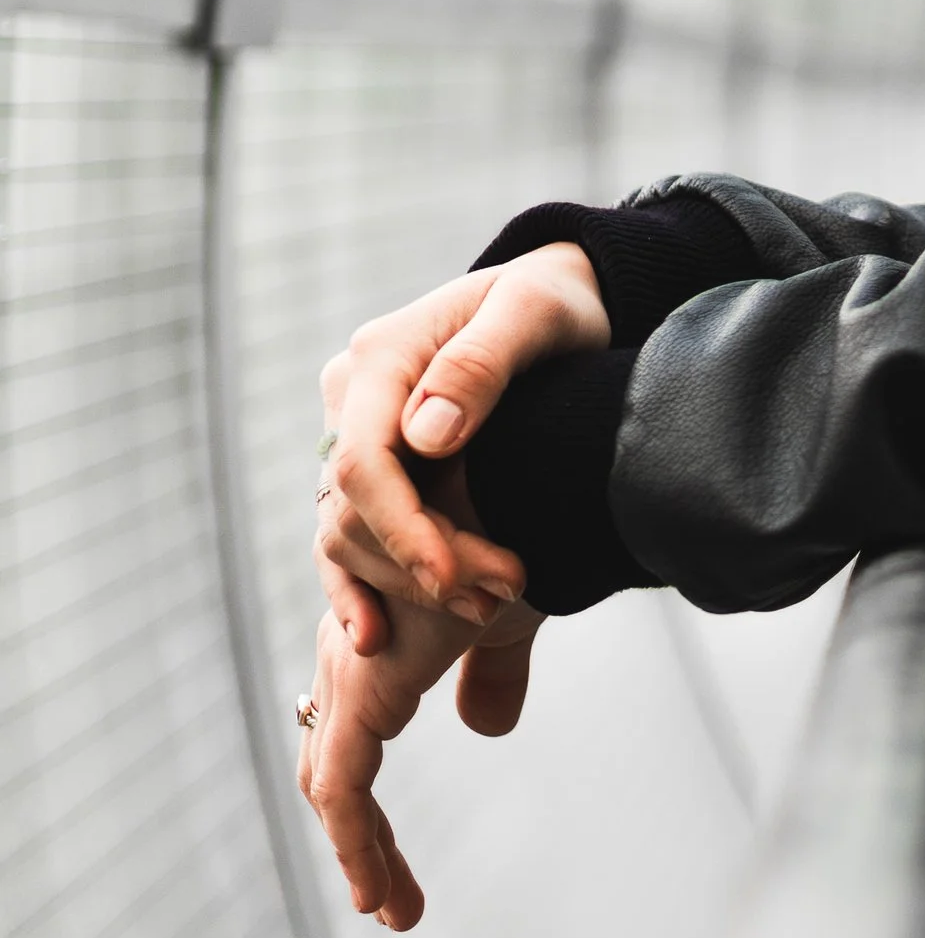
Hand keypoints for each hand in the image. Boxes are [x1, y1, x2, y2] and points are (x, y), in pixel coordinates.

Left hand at [296, 566, 544, 929]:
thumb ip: (493, 676)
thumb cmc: (517, 537)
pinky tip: (377, 896)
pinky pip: (344, 790)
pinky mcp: (365, 694)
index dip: (371, 812)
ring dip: (363, 857)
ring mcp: (352, 678)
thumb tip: (485, 727)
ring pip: (334, 789)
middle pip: (334, 771)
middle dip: (361, 841)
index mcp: (380, 645)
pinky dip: (356, 848)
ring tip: (392, 911)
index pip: (355, 743)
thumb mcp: (509, 623)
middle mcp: (351, 661)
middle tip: (390, 900)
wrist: (515, 495)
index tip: (398, 870)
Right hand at [314, 244, 609, 650]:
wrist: (561, 302)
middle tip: (501, 596)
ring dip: (409, 583)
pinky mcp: (380, 466)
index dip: (402, 530)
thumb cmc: (558, 301)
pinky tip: (377, 637)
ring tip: (490, 611)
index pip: (363, 461)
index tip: (452, 579)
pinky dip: (361, 588)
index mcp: (382, 357)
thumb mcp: (538, 312)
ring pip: (350, 531)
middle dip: (421, 565)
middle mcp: (355, 397)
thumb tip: (426, 434)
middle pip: (355, 507)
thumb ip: (483, 362)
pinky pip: (350, 536)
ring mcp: (360, 433)